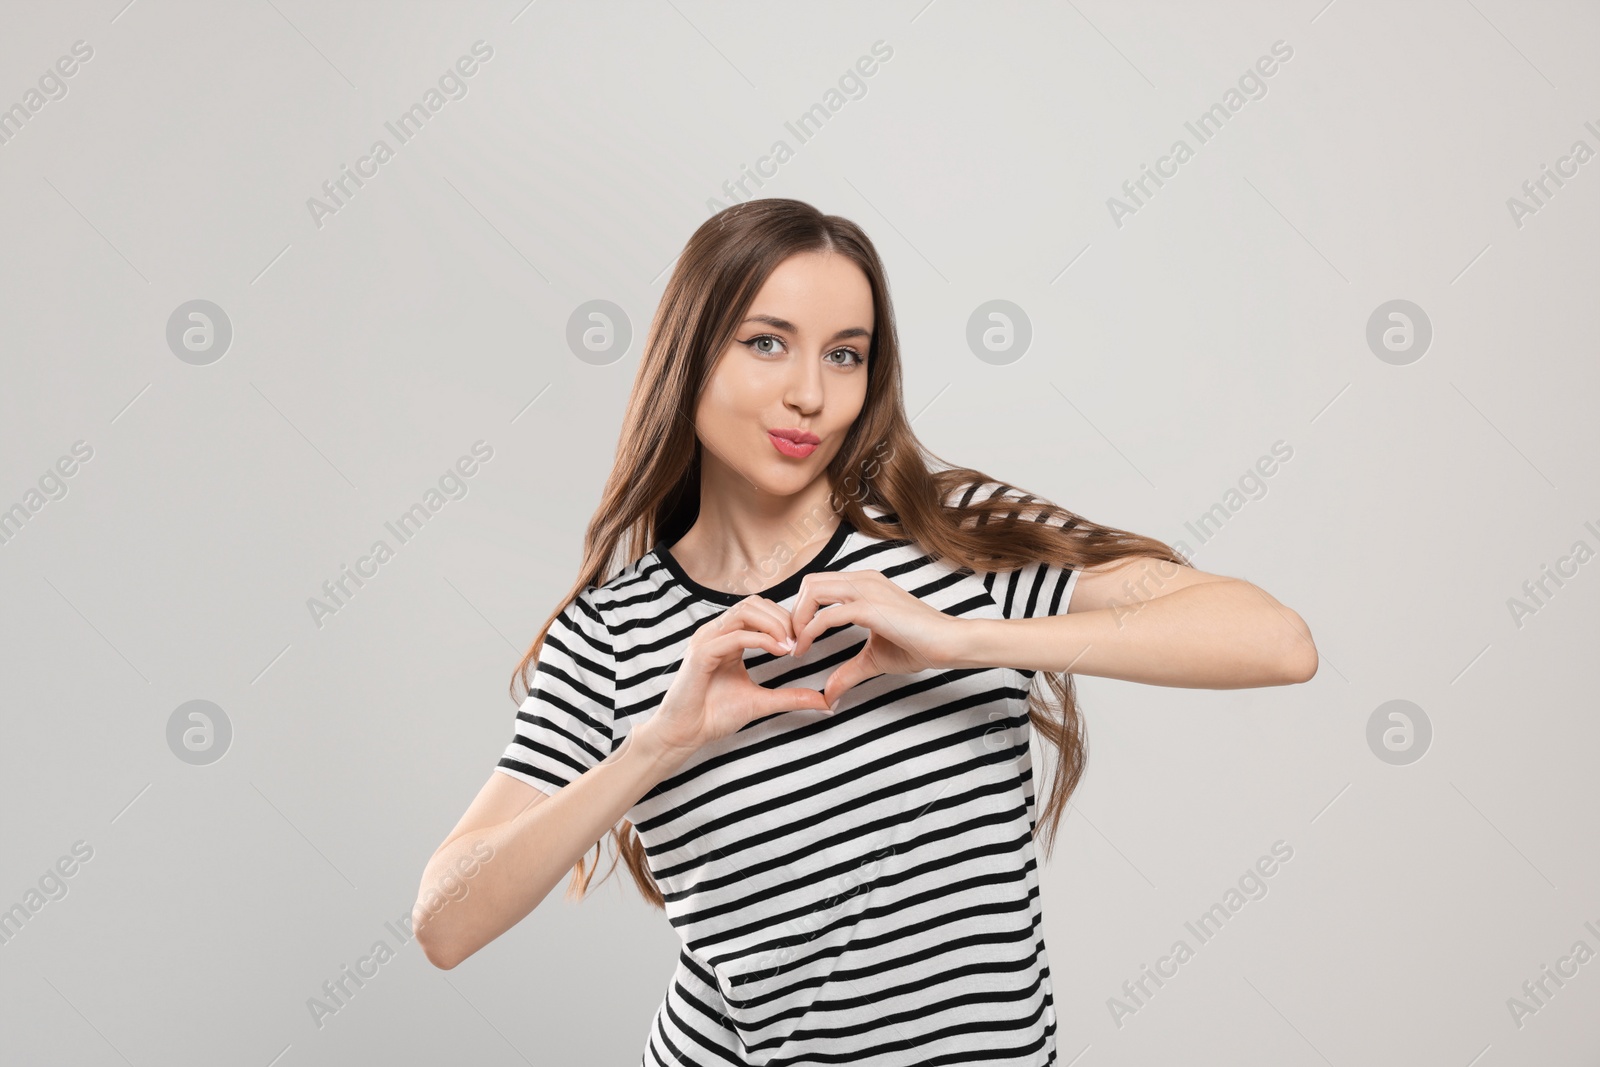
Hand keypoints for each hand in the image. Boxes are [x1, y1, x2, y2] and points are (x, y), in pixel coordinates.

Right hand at [639, 596, 830, 759]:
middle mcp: (715, 633)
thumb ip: (790, 697)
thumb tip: (824, 702)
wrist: (685, 735)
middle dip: (782, 617)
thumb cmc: (715, 716)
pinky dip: (760, 640)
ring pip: (744, 611)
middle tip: (800, 641)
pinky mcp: (701, 655)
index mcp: (727, 637)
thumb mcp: (762, 702)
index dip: (784, 619)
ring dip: (773, 624)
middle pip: (753, 603)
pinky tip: (778, 651)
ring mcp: (706, 641)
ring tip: (790, 645)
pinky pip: (734, 636)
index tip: (802, 641)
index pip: (758, 609)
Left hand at [789, 571, 961, 709]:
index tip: (796, 639)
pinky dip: (808, 633)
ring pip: (812, 590)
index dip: (801, 610)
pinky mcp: (870, 607)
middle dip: (793, 612)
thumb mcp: (873, 659)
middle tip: (790, 642)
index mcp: (863, 584)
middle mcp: (862, 580)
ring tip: (796, 646)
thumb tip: (829, 695)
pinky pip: (826, 615)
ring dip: (797, 619)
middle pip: (809, 582)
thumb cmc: (919, 645)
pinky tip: (805, 650)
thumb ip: (848, 672)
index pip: (818, 585)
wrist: (949, 643)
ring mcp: (866, 590)